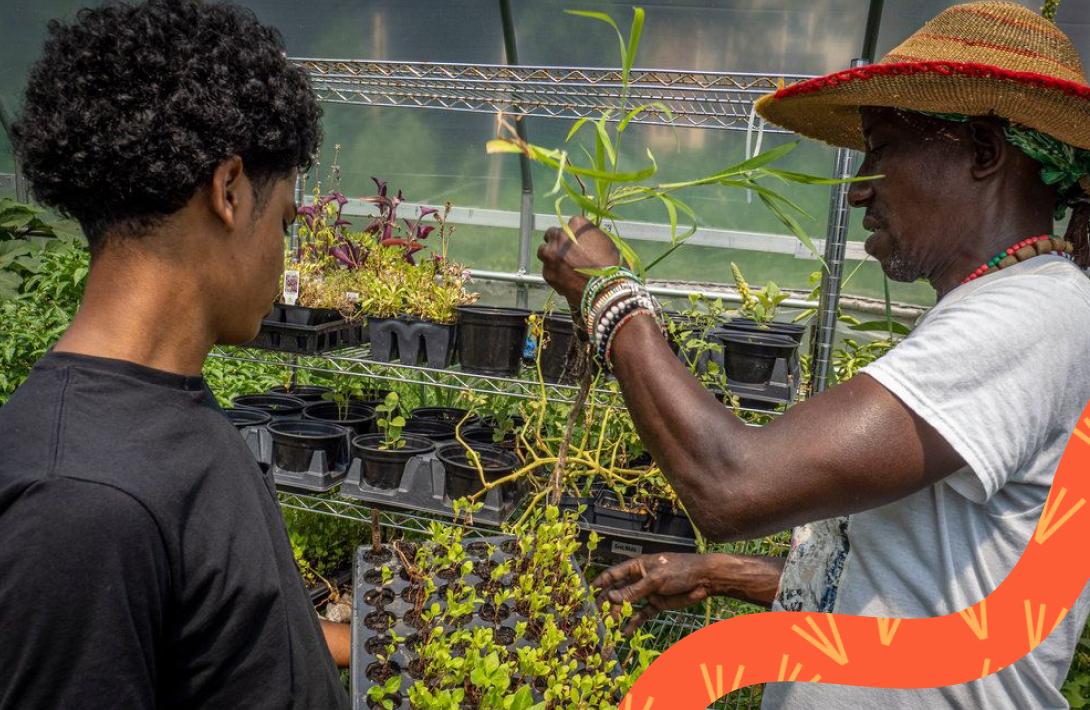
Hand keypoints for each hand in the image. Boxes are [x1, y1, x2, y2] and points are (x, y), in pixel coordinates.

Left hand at [538, 215, 620, 311]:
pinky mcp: (547, 272)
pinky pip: (546, 268)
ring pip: (544, 250)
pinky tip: (564, 278)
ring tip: (562, 264)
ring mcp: (551, 254)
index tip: (580, 242)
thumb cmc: (612, 265)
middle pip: (552, 234)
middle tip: (567, 252)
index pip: (571, 223)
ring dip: (551, 255)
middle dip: (558, 242)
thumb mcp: (605, 242)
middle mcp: (560, 236)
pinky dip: (553, 272)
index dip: (575, 234)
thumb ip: (590, 237)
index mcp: (576, 224)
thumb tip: (585, 240)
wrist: (605, 289)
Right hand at [592, 552, 714, 632]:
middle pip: (619, 591)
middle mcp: (639, 579)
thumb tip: (611, 597)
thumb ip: (633, 591)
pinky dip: (634, 623)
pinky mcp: (656, 604)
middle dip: (608, 602)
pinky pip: (642, 614)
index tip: (589, 592)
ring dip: (619, 614)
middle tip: (597, 614)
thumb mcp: (654, 579)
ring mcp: (647, 592)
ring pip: (628, 604)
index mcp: (637, 566)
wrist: (703, 579)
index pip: (614, 574)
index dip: (601, 582)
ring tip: (610, 625)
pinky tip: (627, 632)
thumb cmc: (679, 570)